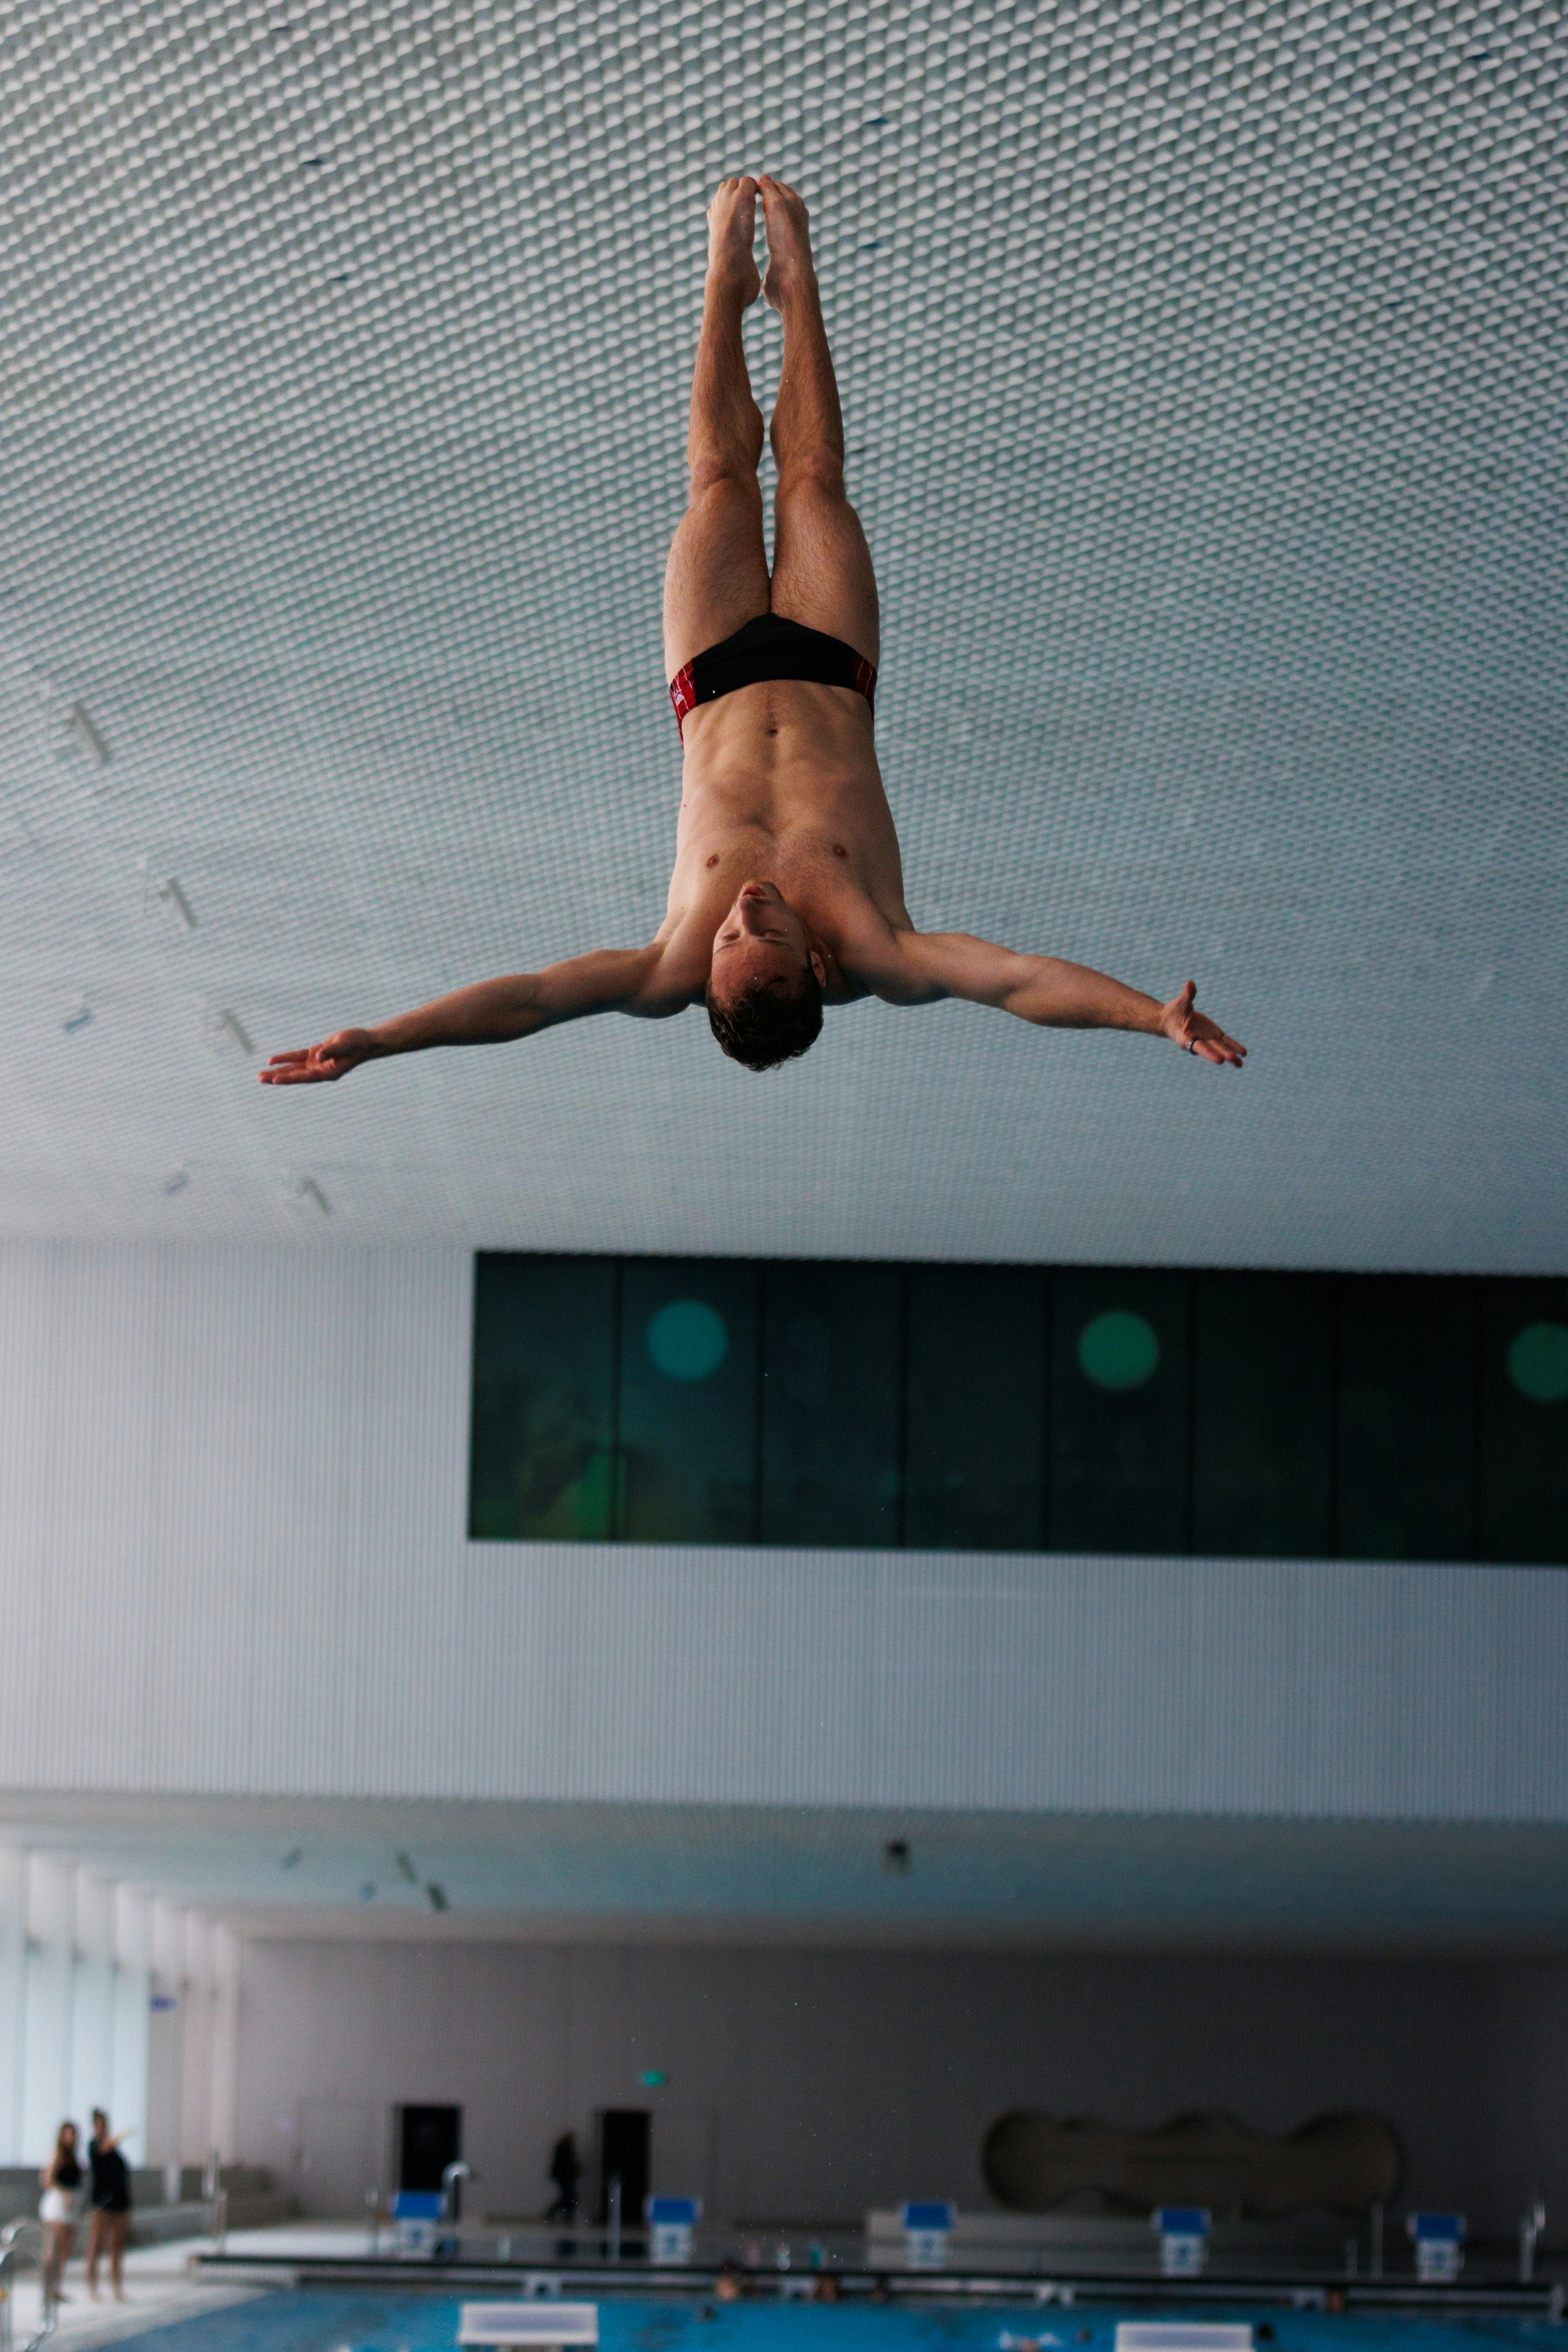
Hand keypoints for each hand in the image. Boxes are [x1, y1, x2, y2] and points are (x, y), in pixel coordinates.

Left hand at [258, 1027, 381, 1084]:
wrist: (365, 1042)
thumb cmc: (357, 1043)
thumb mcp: (345, 1045)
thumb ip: (331, 1050)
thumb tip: (316, 1056)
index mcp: (327, 1072)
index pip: (304, 1077)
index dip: (289, 1078)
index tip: (274, 1079)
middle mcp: (319, 1071)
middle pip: (294, 1076)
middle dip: (277, 1078)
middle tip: (259, 1079)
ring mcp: (316, 1064)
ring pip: (293, 1069)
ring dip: (277, 1072)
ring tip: (260, 1076)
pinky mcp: (315, 1055)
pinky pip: (296, 1058)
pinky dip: (285, 1060)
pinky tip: (271, 1062)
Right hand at [1159, 980, 1245, 1067]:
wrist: (1171, 1019)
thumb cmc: (1173, 1012)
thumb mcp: (1179, 1003)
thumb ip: (1186, 996)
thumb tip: (1190, 983)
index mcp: (1186, 1037)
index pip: (1198, 1046)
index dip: (1208, 1052)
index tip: (1218, 1060)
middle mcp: (1197, 1041)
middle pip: (1211, 1049)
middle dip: (1221, 1054)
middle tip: (1231, 1059)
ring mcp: (1207, 1039)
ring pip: (1220, 1049)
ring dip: (1230, 1056)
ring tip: (1240, 1064)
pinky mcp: (1214, 1035)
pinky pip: (1225, 1042)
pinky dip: (1234, 1046)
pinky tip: (1243, 1053)